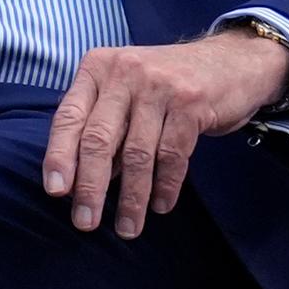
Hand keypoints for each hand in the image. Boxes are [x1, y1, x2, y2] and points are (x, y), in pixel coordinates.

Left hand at [42, 30, 288, 238]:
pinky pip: (172, 154)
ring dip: (132, 197)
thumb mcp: (125, 90)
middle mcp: (124, 73)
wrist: (233, 60)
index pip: (68, 117)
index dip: (59, 157)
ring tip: (128, 227)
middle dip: (91, 186)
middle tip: (85, 222)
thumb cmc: (166, 85)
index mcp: (97, 68)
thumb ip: (103, 125)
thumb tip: (80, 181)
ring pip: (137, 153)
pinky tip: (161, 206)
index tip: (55, 192)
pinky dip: (165, 185)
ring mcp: (158, 86)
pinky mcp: (192, 102)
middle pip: (98, 139)